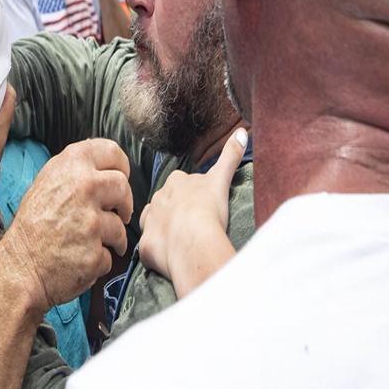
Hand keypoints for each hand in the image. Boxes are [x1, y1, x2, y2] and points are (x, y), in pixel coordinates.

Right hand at [5, 138, 132, 315]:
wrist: (16, 268)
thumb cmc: (32, 226)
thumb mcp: (47, 183)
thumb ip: (77, 171)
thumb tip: (108, 166)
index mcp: (71, 166)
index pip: (112, 152)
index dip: (121, 166)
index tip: (121, 176)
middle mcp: (84, 188)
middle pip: (123, 186)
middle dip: (124, 203)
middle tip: (119, 213)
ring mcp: (91, 221)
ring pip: (119, 226)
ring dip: (111, 237)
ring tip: (89, 242)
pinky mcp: (94, 252)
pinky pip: (109, 255)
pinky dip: (99, 260)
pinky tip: (79, 259)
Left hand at [138, 129, 246, 292]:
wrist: (193, 241)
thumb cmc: (209, 209)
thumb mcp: (221, 179)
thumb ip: (230, 155)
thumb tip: (242, 131)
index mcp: (175, 182)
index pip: (180, 182)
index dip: (190, 192)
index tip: (201, 203)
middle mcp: (158, 199)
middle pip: (164, 201)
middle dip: (174, 210)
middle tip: (193, 222)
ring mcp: (149, 223)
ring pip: (152, 222)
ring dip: (162, 228)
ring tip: (180, 240)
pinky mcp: (145, 246)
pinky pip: (149, 248)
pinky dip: (157, 252)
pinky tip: (170, 258)